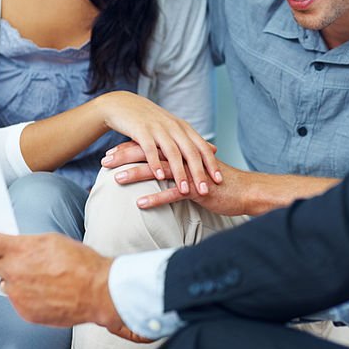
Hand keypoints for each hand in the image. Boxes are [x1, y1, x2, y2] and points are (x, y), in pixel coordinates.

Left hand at [0, 231, 149, 341]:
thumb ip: (29, 244)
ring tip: (41, 280)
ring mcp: (18, 295)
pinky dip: (28, 297)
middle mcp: (14, 273)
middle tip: (14, 261)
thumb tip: (17, 248)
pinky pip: (19, 302)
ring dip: (17, 281)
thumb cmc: (82, 264)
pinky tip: (47, 293)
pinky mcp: (25, 312)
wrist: (97, 291)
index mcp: (21, 250)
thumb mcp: (54, 241)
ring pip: (7, 284)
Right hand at [99, 92, 220, 196]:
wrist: (122, 104)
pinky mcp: (141, 130)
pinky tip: (160, 177)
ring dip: (180, 173)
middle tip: (205, 191)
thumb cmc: (150, 120)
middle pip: (191, 152)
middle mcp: (174, 127)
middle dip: (199, 173)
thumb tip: (214, 149)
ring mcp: (158, 128)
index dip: (211, 164)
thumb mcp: (175, 127)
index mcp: (183, 128)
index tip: (220, 181)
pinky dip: (156, 163)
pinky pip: (150, 149)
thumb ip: (193, 140)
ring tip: (185, 190)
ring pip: (173, 153)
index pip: (202, 147)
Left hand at [107, 148, 251, 216]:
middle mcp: (183, 158)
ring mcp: (190, 173)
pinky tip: (140, 203)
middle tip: (104, 161)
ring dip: (135, 174)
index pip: (151, 145)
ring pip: (158, 170)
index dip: (129, 148)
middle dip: (125, 156)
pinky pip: (173, 193)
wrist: (244, 190)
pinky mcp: (196, 188)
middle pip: (149, 153)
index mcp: (181, 152)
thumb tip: (161, 167)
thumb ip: (179, 166)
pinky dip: (155, 198)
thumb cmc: (218, 182)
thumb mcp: (195, 170)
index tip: (110, 152)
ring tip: (116, 179)